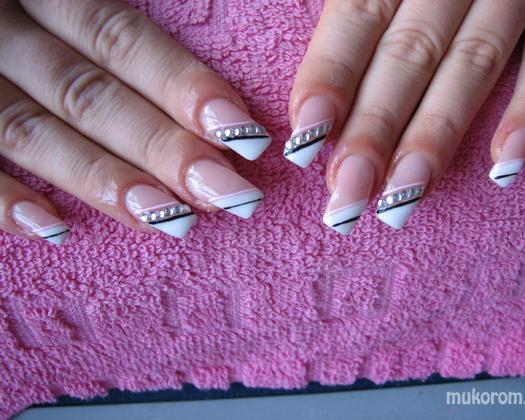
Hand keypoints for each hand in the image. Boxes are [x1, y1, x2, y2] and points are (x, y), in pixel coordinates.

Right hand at [0, 0, 270, 243]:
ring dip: (103, 181)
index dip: (182, 87)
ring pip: (33, 133)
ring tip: (170, 221)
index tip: (246, 136)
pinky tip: (54, 229)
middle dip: (163, 149)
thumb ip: (94, 13)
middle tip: (233, 195)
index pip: (119, 39)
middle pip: (89, 95)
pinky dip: (0, 198)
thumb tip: (194, 85)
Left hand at [286, 0, 524, 232]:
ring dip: (436, 135)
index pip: (357, 17)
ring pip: (473, 63)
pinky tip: (505, 161)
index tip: (304, 142)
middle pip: (409, 54)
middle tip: (346, 198)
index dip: (329, 78)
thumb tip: (307, 72)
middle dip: (374, 130)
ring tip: (402, 200)